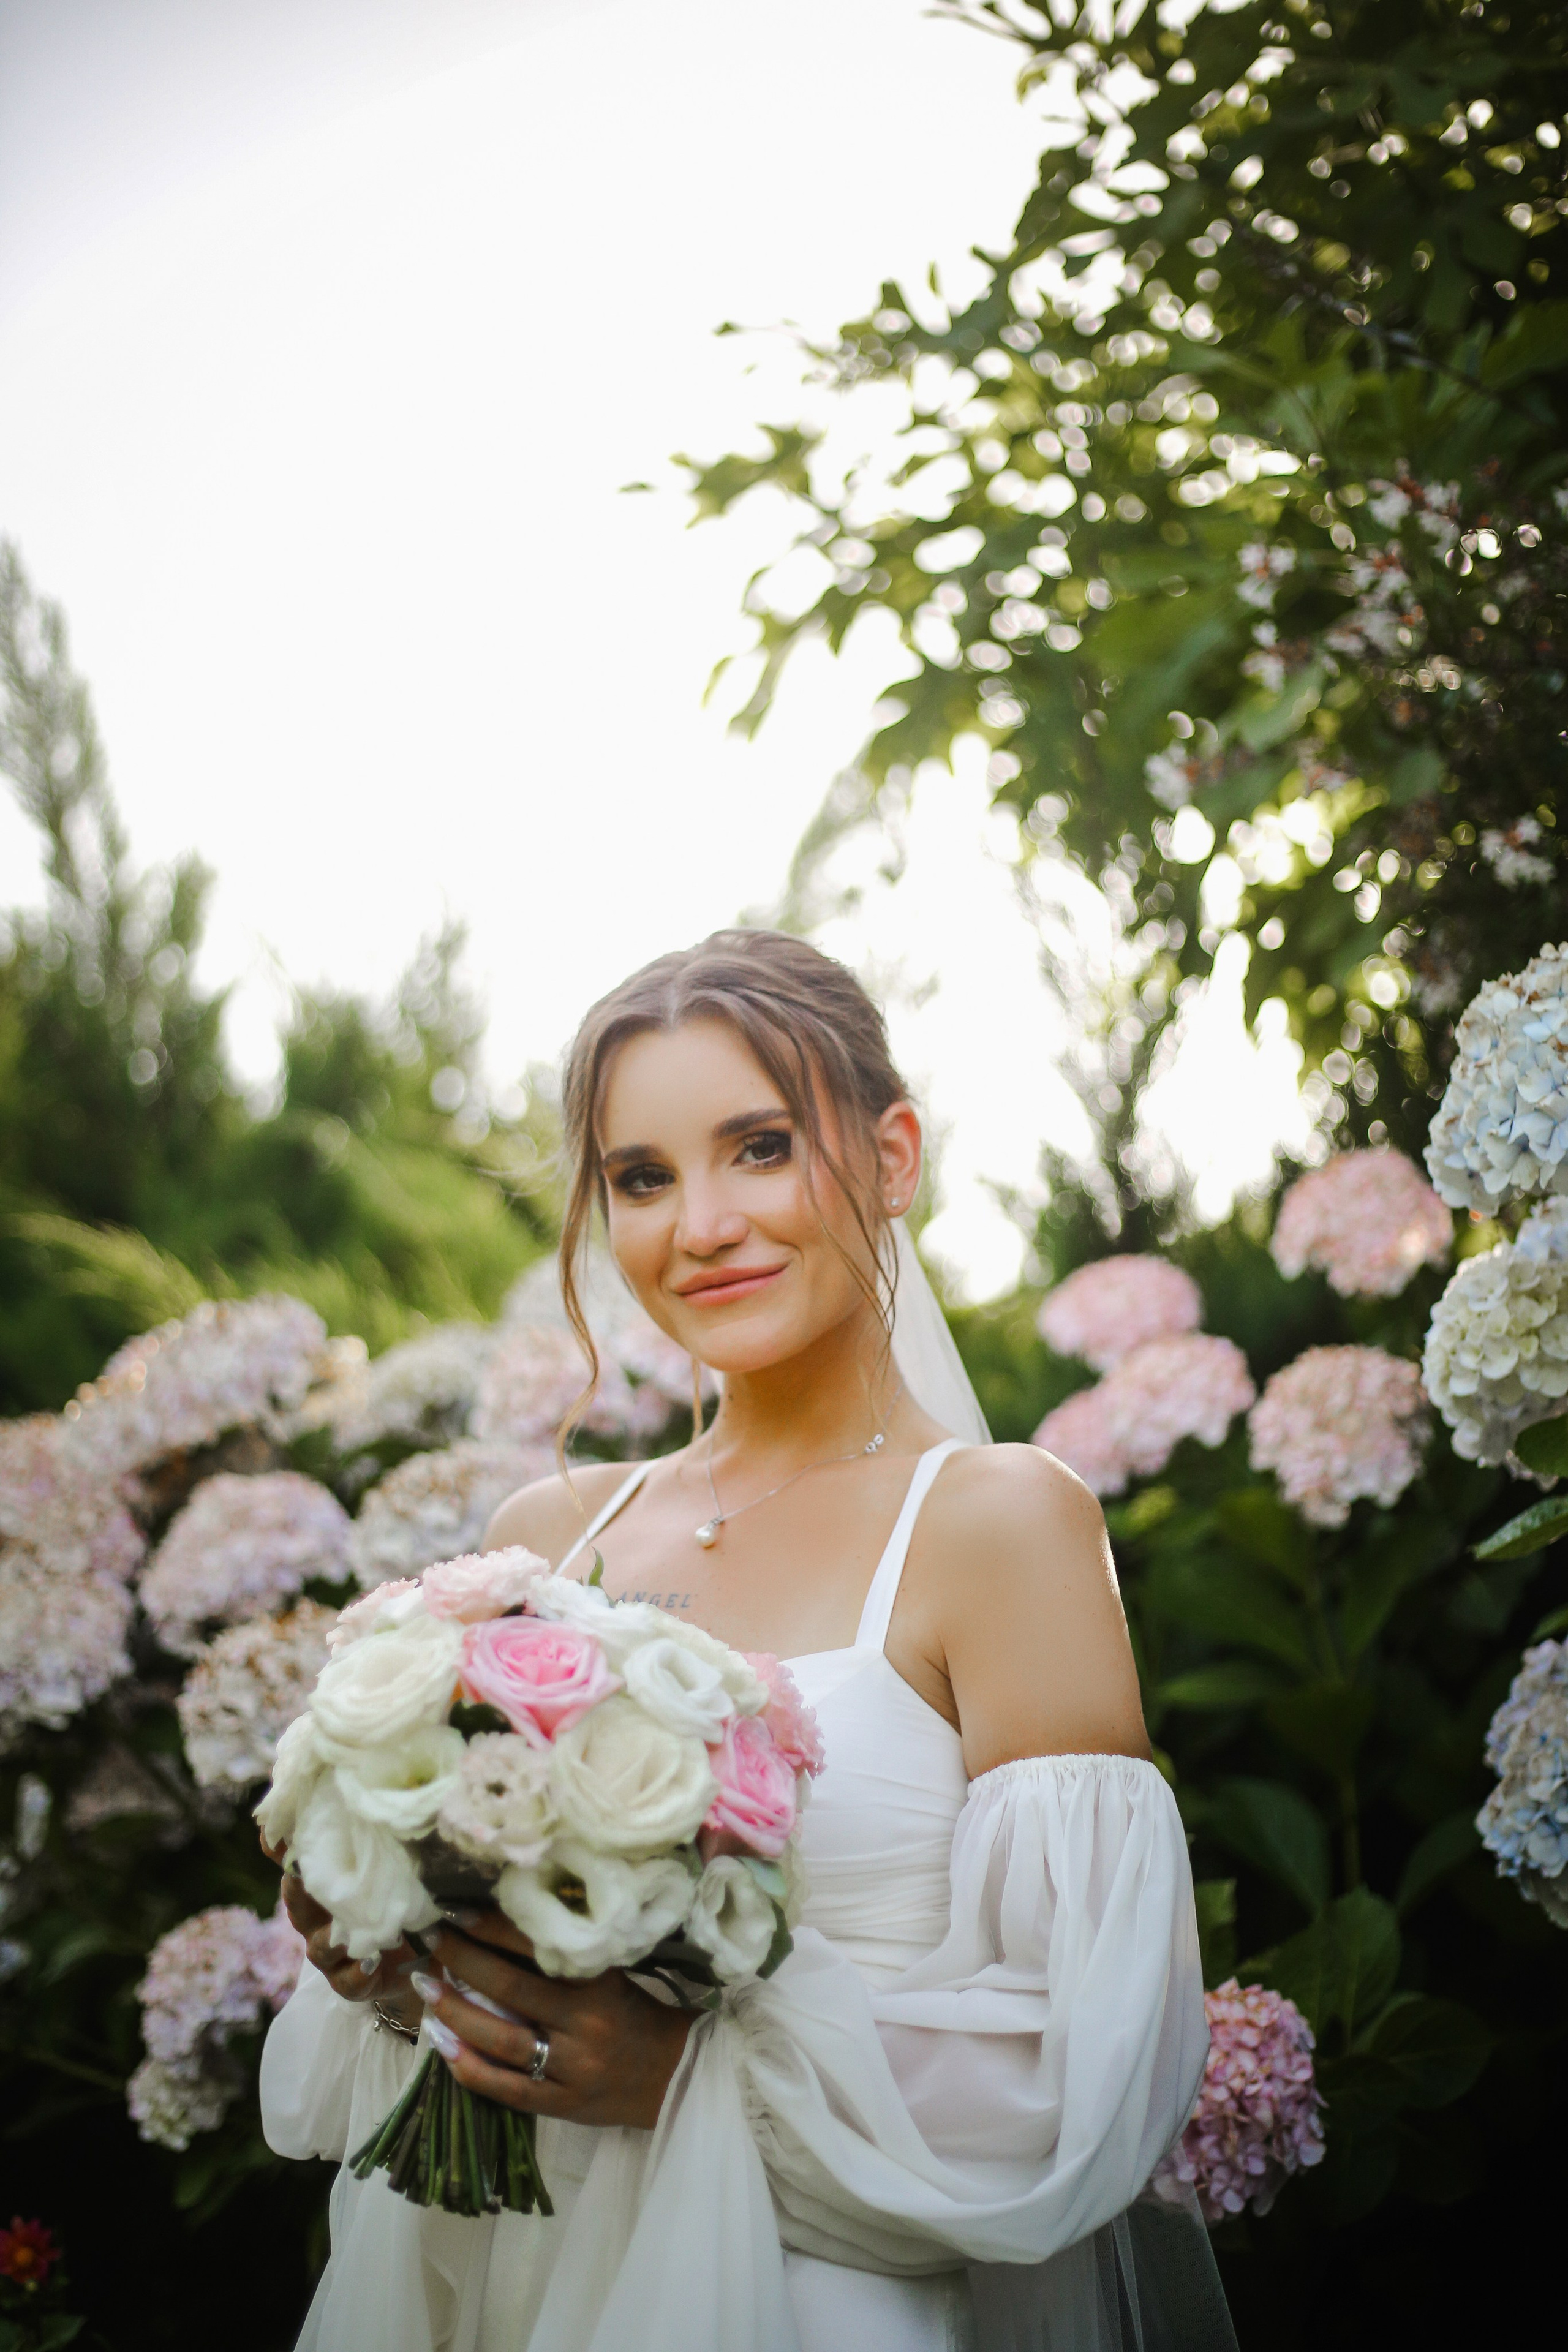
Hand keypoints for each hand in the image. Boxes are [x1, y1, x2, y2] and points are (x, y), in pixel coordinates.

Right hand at [261, 1829, 419, 2026]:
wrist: (416, 1960)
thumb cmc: (393, 1900)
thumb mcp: (386, 1863)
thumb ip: (374, 1834)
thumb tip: (380, 1787)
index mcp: (322, 1885)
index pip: (293, 1861)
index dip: (278, 1846)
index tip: (269, 1830)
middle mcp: (319, 1919)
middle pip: (298, 1903)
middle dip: (297, 1888)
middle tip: (300, 1873)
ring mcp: (333, 1954)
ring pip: (319, 1946)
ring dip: (329, 1937)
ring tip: (340, 1930)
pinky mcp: (353, 1983)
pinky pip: (348, 1981)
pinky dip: (358, 1973)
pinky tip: (370, 1962)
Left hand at [418, 1910, 694, 2132]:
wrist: (671, 2076)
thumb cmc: (635, 2015)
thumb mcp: (610, 1978)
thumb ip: (564, 1961)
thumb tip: (501, 1927)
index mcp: (599, 1985)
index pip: (537, 1951)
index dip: (494, 1930)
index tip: (459, 1913)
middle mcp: (583, 2026)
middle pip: (511, 1991)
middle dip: (464, 1962)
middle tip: (432, 1940)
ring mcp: (569, 2070)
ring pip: (501, 2041)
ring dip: (456, 2013)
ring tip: (426, 1989)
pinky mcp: (560, 2106)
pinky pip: (506, 2089)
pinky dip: (470, 2068)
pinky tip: (443, 2047)